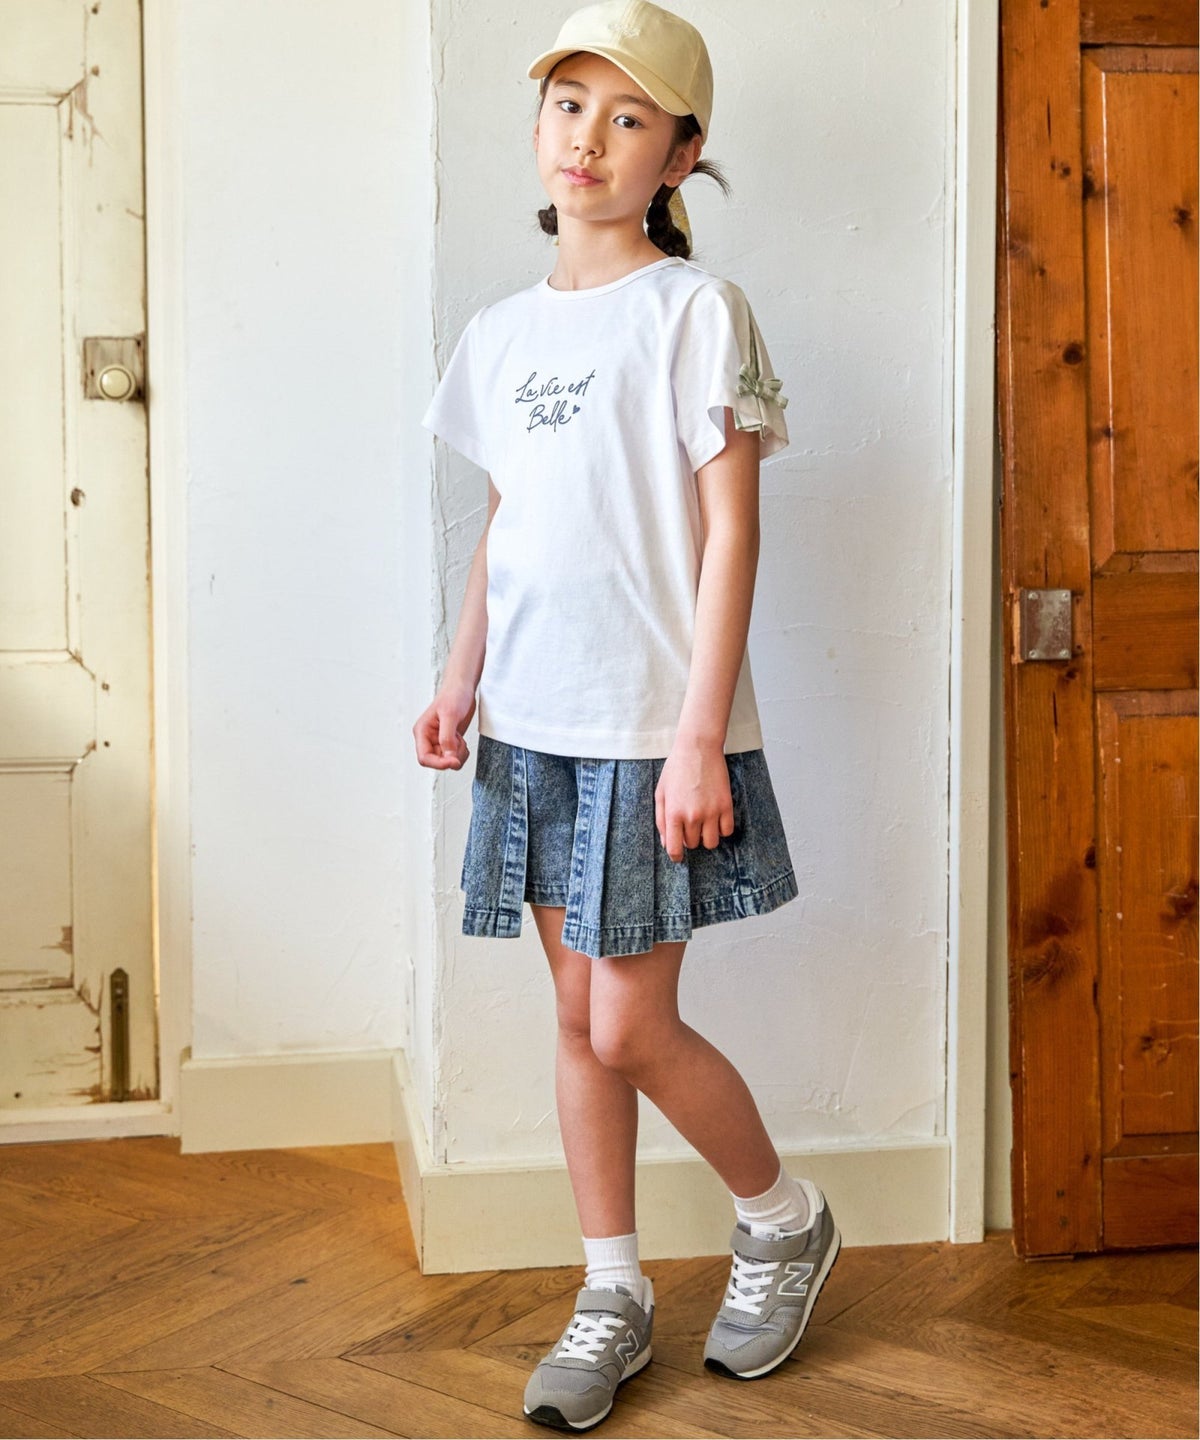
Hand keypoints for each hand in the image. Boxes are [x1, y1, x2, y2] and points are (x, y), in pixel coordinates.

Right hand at [413, 682, 475, 768]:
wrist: (463, 688)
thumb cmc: (453, 695)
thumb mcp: (450, 715)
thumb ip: (447, 737)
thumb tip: (448, 756)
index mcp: (422, 732)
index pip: (424, 758)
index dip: (438, 763)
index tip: (453, 761)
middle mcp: (428, 738)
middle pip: (437, 762)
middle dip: (451, 757)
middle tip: (460, 744)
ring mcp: (439, 741)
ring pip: (447, 761)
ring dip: (458, 754)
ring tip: (460, 739)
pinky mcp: (449, 742)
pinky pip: (454, 756)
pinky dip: (461, 752)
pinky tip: (462, 740)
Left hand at [655, 736, 734, 862]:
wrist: (698, 748)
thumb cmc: (676, 769)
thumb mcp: (661, 793)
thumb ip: (661, 820)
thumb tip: (666, 842)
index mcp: (673, 813)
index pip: (675, 848)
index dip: (675, 856)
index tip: (678, 856)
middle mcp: (692, 816)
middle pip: (693, 844)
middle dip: (689, 838)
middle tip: (688, 823)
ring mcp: (711, 812)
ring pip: (711, 843)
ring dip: (706, 837)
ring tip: (703, 824)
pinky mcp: (726, 806)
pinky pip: (727, 831)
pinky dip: (721, 829)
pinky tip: (715, 819)